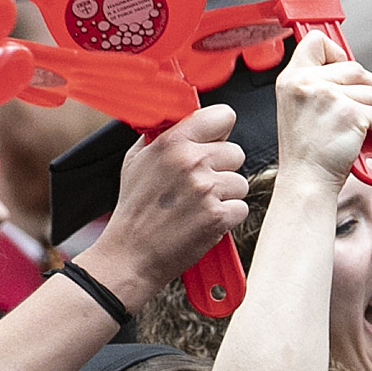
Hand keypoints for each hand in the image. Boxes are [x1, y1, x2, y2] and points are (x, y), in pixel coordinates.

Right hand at [83, 104, 250, 306]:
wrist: (131, 254)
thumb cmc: (134, 211)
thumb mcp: (136, 161)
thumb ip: (162, 135)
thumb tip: (183, 117)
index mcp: (172, 142)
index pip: (223, 116)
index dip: (220, 131)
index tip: (213, 142)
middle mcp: (191, 161)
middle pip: (236, 152)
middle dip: (222, 169)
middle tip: (198, 186)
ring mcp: (206, 189)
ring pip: (240, 183)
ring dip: (225, 196)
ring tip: (198, 207)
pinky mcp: (217, 216)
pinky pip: (241, 208)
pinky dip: (227, 218)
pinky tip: (203, 222)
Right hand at [273, 30, 371, 187]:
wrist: (306, 182)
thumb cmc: (304, 154)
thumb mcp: (296, 109)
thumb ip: (315, 86)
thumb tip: (348, 74)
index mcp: (292, 79)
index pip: (316, 41)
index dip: (336, 50)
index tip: (344, 63)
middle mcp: (308, 83)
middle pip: (355, 67)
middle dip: (369, 88)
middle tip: (369, 106)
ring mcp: (330, 96)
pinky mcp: (351, 114)